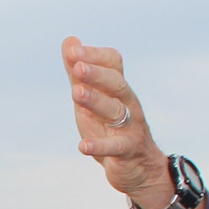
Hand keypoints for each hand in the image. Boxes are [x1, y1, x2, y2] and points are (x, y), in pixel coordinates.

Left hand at [62, 36, 173, 208]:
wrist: (139, 167)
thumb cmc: (111, 128)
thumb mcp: (91, 99)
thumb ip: (79, 73)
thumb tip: (69, 41)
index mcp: (117, 89)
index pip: (113, 63)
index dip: (95, 55)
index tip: (73, 51)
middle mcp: (127, 103)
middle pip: (116, 84)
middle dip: (96, 74)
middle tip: (77, 67)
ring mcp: (130, 126)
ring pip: (115, 110)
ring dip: (95, 101)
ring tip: (75, 93)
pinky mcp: (127, 150)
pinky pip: (115, 146)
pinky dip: (99, 146)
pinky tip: (82, 145)